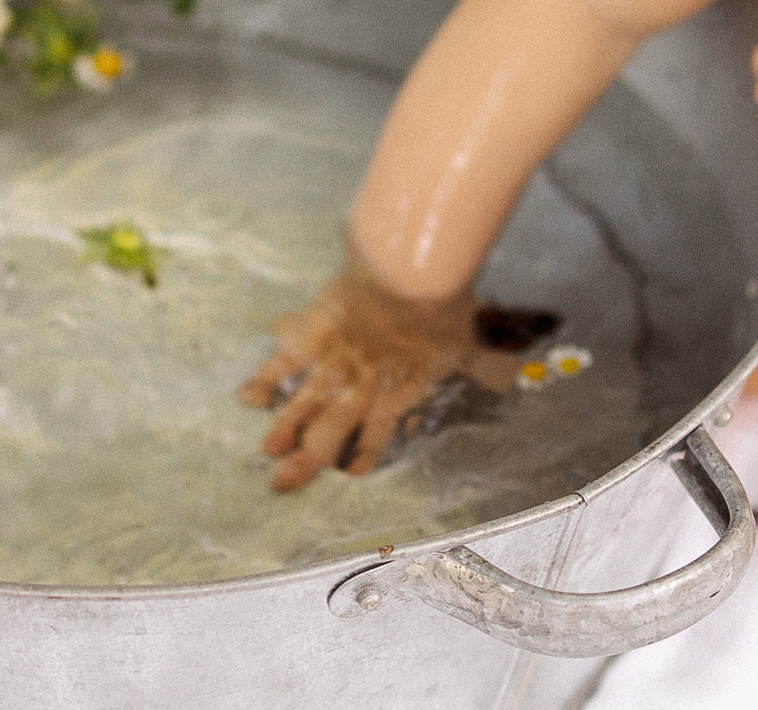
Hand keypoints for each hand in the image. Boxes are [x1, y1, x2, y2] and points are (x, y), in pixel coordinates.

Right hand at [235, 248, 482, 491]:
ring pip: (305, 401)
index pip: (379, 427)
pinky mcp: (315, 330)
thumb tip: (511, 375)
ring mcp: (335, 358)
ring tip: (267, 454)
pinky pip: (286, 359)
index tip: (353, 473)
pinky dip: (267, 377)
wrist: (411, 273)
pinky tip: (247, 397)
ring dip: (286, 428)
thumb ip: (489, 362)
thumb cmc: (447, 306)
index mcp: (400, 386)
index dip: (366, 450)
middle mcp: (362, 382)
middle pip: (331, 427)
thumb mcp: (477, 339)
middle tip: (282, 484)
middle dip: (309, 458)